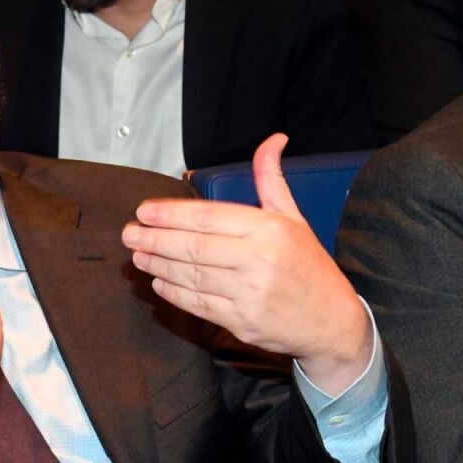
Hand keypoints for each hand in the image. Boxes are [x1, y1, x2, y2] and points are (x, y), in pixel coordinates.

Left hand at [122, 133, 370, 391]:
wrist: (333, 322)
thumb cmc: (309, 266)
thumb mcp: (294, 219)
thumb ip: (271, 181)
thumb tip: (272, 140)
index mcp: (271, 231)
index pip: (209, 218)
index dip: (171, 214)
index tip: (144, 212)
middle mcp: (260, 261)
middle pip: (193, 247)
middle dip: (154, 239)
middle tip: (128, 233)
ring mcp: (249, 294)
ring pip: (191, 275)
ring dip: (158, 264)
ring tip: (137, 255)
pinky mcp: (241, 322)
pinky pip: (197, 303)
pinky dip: (173, 292)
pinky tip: (158, 280)